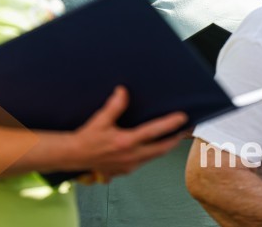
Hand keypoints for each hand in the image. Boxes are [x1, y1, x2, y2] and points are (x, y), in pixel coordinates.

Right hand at [69, 86, 187, 176]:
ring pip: (155, 156)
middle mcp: (131, 156)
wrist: (74, 156)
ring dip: (166, 146)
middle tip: (186, 129)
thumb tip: (123, 91)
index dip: (170, 124)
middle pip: (162, 148)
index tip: (182, 118)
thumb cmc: (87, 139)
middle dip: (176, 138)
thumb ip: (114, 106)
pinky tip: (154, 146)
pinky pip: (145, 161)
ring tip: (175, 136)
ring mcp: (130, 165)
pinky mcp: (126, 170)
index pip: (154, 132)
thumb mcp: (100, 120)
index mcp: (126, 142)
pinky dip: (153, 153)